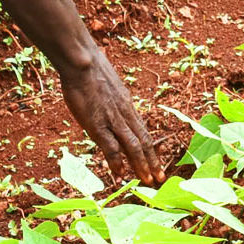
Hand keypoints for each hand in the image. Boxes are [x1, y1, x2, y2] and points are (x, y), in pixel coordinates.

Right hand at [59, 53, 163, 186]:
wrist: (82, 62)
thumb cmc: (90, 69)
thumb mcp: (106, 85)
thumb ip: (110, 97)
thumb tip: (106, 101)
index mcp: (127, 105)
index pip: (142, 130)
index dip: (150, 147)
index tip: (155, 160)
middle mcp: (125, 113)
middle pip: (144, 140)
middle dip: (153, 161)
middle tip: (160, 178)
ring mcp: (113, 119)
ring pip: (133, 146)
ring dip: (142, 165)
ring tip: (148, 181)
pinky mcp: (98, 124)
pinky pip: (111, 147)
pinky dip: (117, 163)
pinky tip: (120, 175)